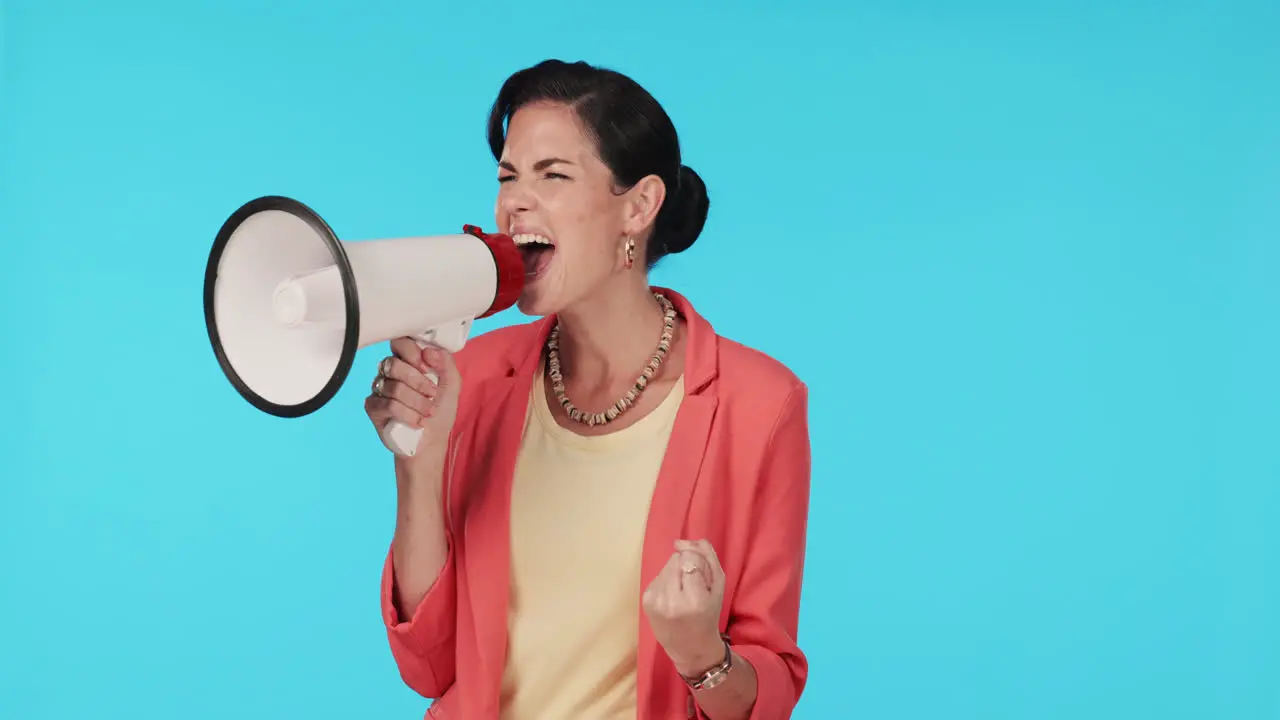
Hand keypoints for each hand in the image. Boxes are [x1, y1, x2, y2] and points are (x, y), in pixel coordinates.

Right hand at [364, 339, 461, 457]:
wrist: (431, 442)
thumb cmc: (440, 412)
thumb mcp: (452, 385)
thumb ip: (446, 362)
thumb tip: (428, 351)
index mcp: (407, 362)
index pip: (400, 343)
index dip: (413, 353)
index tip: (427, 368)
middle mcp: (390, 373)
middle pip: (394, 364)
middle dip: (418, 382)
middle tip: (432, 394)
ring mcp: (379, 390)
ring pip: (394, 386)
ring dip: (417, 402)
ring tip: (428, 412)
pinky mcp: (374, 408)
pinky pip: (388, 404)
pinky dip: (407, 414)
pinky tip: (416, 421)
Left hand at [642, 538, 727, 676]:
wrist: (691, 648)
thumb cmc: (709, 616)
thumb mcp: (718, 586)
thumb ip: (707, 557)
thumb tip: (680, 541)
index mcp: (694, 599)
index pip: (690, 558)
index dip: (697, 563)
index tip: (702, 579)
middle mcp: (671, 600)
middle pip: (676, 559)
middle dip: (686, 567)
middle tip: (693, 587)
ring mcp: (655, 601)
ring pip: (666, 565)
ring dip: (675, 574)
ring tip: (682, 593)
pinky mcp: (646, 601)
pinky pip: (658, 576)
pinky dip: (666, 583)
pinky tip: (672, 598)